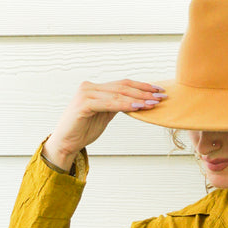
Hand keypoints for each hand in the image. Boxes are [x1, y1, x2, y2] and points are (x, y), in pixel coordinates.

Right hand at [45, 78, 167, 163]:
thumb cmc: (83, 130)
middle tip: (161, 95)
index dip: (142, 87)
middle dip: (144, 91)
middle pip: (122, 87)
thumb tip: (135, 102)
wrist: (66, 143)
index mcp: (96, 88)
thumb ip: (116, 106)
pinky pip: (109, 104)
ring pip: (117, 94)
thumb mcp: (104, 116)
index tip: (158, 91)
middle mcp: (90, 87)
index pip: (123, 84)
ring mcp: (86, 94)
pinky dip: (124, 105)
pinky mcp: (83, 105)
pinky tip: (137, 108)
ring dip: (138, 99)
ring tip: (153, 103)